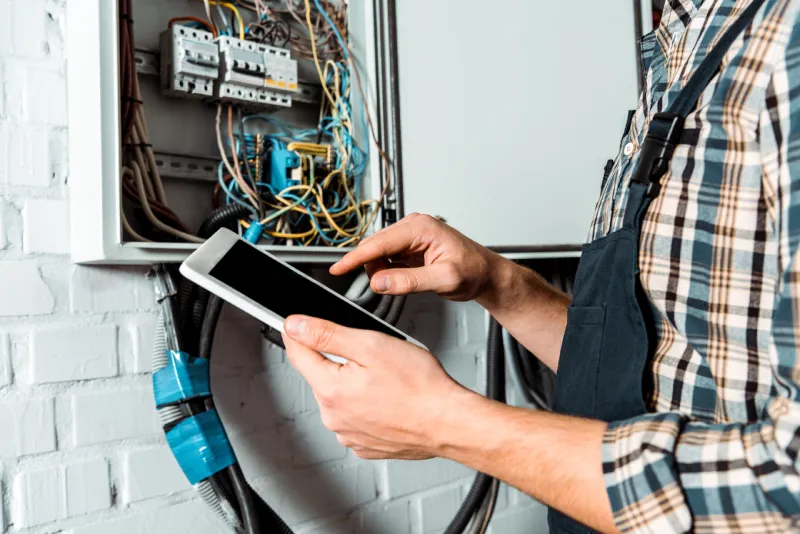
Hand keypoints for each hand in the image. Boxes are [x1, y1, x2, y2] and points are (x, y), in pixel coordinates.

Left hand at [282, 314, 467, 459]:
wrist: (449, 422)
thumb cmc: (420, 386)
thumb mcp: (371, 345)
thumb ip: (327, 334)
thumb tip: (295, 326)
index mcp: (331, 389)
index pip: (297, 354)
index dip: (297, 332)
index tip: (296, 322)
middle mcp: (334, 417)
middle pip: (320, 375)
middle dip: (337, 360)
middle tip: (371, 354)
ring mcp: (349, 434)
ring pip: (339, 397)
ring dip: (353, 384)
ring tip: (386, 379)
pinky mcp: (364, 444)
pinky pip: (355, 417)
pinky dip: (366, 406)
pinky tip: (388, 398)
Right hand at [330, 213, 500, 301]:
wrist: (486, 274)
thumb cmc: (474, 271)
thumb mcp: (444, 280)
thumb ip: (410, 281)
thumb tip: (380, 281)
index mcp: (422, 228)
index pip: (379, 243)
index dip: (355, 258)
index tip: (337, 269)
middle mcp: (414, 227)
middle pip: (375, 247)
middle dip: (373, 268)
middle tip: (388, 287)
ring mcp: (411, 235)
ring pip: (379, 253)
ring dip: (383, 271)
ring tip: (407, 282)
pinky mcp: (411, 246)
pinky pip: (388, 258)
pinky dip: (389, 271)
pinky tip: (405, 278)